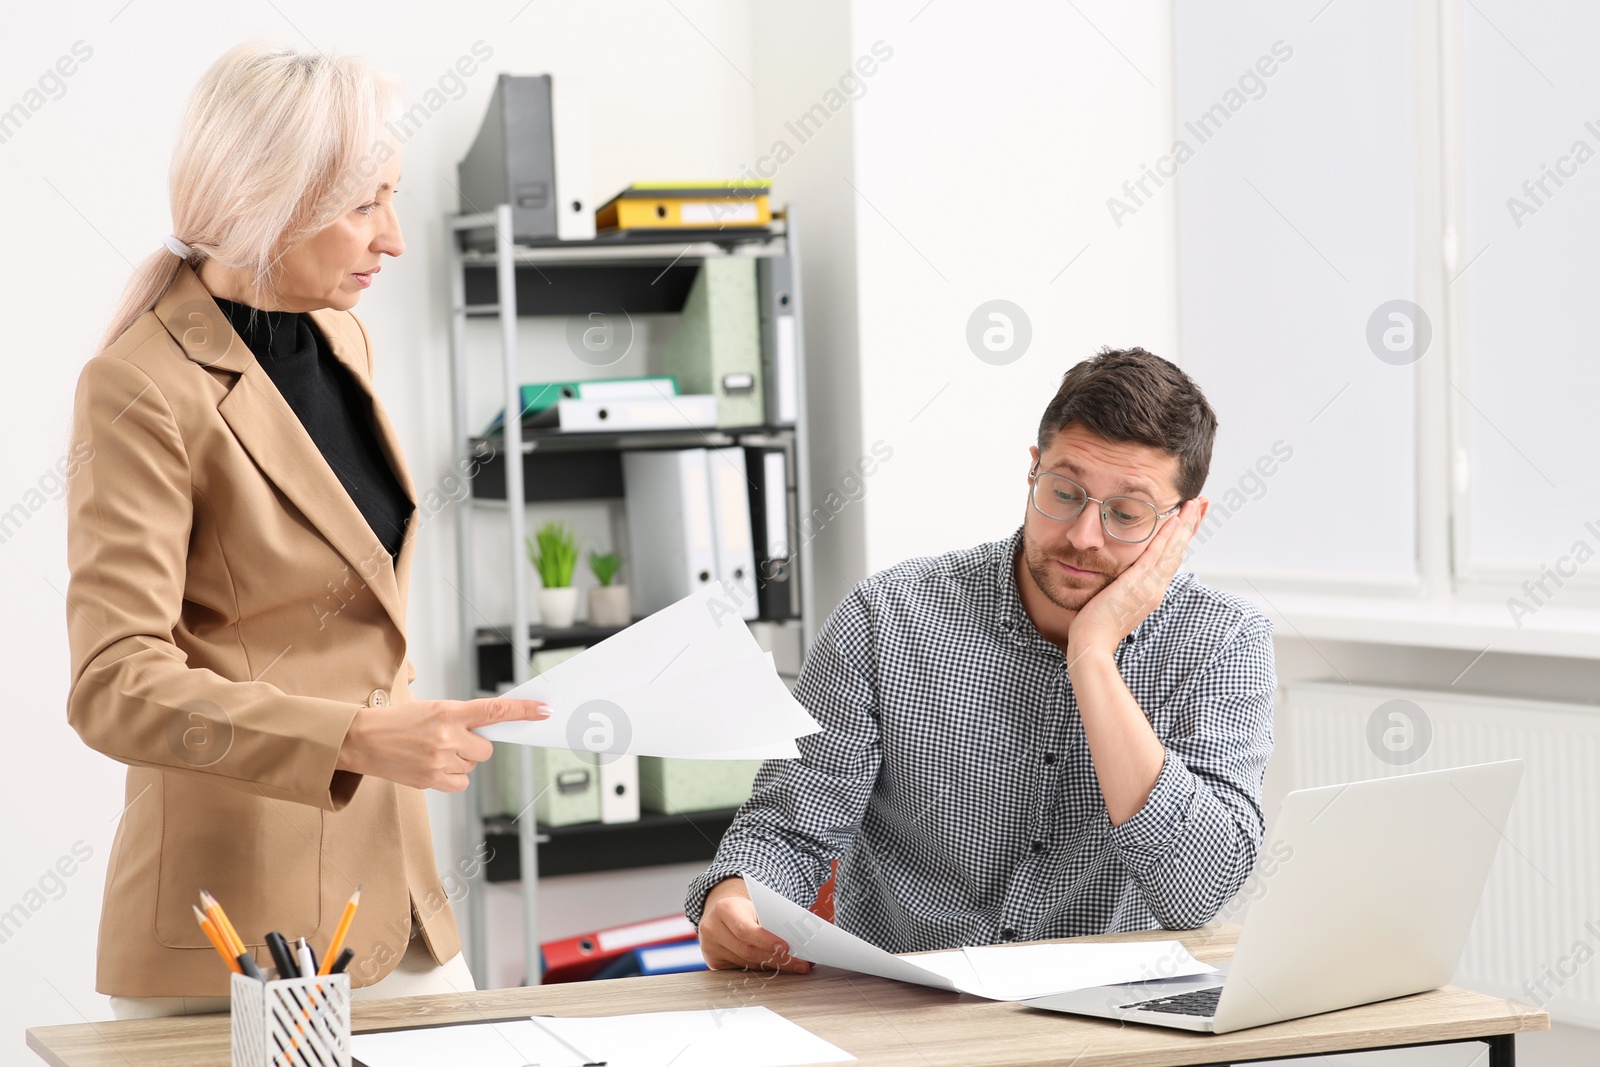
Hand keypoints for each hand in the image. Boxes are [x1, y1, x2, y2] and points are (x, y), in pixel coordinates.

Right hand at [336, 697, 549, 791]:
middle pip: (486, 749)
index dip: (523, 710)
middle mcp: (447, 736)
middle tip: (452, 739)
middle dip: (476, 745)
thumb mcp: (431, 707)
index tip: (542, 710)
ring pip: (472, 766)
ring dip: (461, 760)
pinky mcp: (431, 780)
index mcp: (448, 711)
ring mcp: (440, 760)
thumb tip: (489, 725)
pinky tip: (435, 766)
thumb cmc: (396, 721)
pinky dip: (454, 777)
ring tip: (433, 751)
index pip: (495, 710)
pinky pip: (461, 783)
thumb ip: (460, 717)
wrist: (362, 739)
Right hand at [698, 878, 811, 973]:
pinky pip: (741, 970)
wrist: (720, 914)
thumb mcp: (753, 907)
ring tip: (793, 965)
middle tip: (798, 963)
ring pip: (746, 963)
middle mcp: (713, 929)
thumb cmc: (742, 910)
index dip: (766, 940)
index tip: (785, 947)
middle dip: (775, 958)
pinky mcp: (713, 962)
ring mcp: (710, 947)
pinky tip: (774, 968)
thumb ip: (767, 921)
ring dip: (771, 966)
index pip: (745, 929)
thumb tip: (795, 940)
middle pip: (747, 950)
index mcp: (724, 909)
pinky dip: (760, 969)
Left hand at [1067, 497, 1204, 663]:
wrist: (1092, 643)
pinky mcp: (1138, 584)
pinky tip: (1174, 519)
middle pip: (1180, 550)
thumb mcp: (1117, 601)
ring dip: (1185, 524)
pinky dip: (1167, 537)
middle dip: (1192, 524)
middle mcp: (1157, 587)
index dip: (1183, 537)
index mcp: (1153, 591)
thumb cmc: (1097, 625)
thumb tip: (1123, 578)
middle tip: (1204, 502)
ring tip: (1196, 503)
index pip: (1173, 558)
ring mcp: (1150, 586)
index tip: (1191, 518)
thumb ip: (1125, 587)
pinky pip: (1156, 555)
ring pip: (1173, 549)